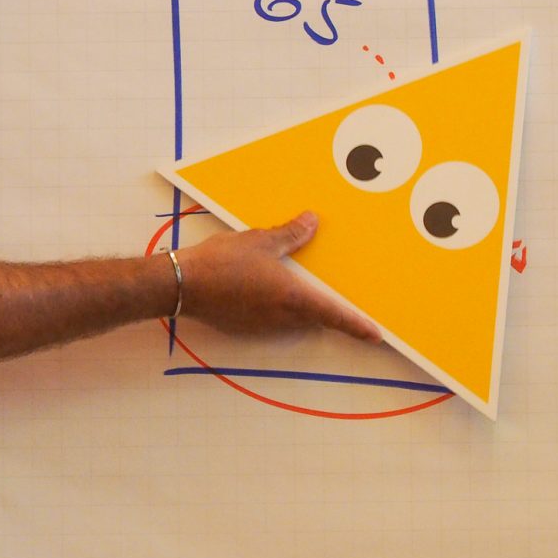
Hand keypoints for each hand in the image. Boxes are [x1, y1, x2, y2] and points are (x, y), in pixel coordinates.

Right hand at [175, 212, 380, 341]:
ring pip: (292, 319)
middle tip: (337, 297)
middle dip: (325, 310)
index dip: (357, 326)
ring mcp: (262, 325)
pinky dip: (276, 307)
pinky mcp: (244, 325)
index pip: (334, 315)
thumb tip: (312, 222)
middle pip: (314, 318)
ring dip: (298, 307)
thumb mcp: (261, 241)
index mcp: (292, 297)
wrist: (183, 284)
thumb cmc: (224, 262)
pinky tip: (264, 289)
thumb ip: (290, 234)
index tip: (375, 335)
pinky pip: (271, 318)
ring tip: (295, 285)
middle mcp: (282, 317)